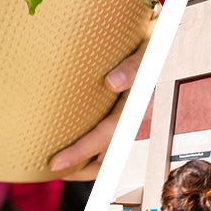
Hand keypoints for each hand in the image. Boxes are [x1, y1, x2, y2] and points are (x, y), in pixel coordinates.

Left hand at [49, 40, 145, 178]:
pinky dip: (92, 153)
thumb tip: (111, 83)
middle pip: (107, 158)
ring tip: (60, 167)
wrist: (162, 39)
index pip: (105, 136)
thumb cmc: (150, 41)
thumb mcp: (146, 49)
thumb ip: (133, 66)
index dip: (80, 153)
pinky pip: (109, 141)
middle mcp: (133, 118)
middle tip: (49, 170)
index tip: (55, 164)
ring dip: (85, 166)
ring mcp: (129, 119)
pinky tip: (74, 146)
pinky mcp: (125, 115)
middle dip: (78, 170)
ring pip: (109, 155)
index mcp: (135, 105)